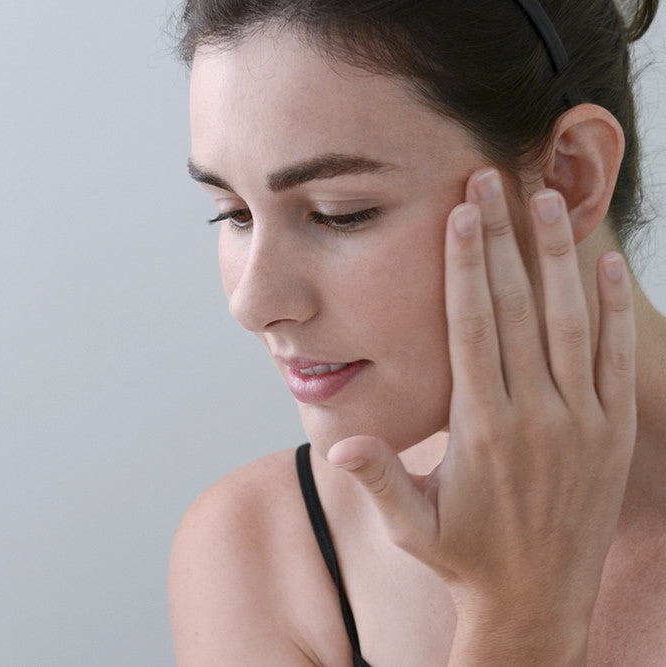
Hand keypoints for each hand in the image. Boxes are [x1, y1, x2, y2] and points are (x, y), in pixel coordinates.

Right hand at [325, 168, 636, 663]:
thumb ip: (379, 479)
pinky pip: (617, 362)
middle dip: (505, 241)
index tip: (462, 214)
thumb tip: (340, 442)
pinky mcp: (613, 435)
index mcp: (482, 430)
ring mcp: (582, 424)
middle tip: (495, 181)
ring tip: (546, 202)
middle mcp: (536, 418)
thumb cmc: (463, 558)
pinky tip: (606, 268)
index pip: (474, 328)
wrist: (536, 602)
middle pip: (520, 310)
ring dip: (559, 260)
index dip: (466, 266)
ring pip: (572, 325)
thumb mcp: (411, 526)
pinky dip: (613, 312)